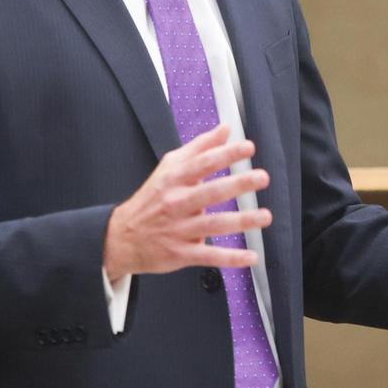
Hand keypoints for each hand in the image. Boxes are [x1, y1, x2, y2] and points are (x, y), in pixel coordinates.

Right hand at [103, 124, 271, 280]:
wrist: (122, 237)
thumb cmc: (151, 199)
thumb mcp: (169, 168)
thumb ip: (199, 148)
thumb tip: (225, 129)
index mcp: (174, 179)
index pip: (202, 163)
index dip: (225, 154)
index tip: (247, 148)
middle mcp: (176, 202)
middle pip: (209, 192)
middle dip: (237, 184)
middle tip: (262, 177)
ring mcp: (178, 229)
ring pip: (213, 224)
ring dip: (241, 221)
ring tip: (265, 216)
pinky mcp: (180, 253)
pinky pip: (209, 256)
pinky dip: (230, 258)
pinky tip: (251, 256)